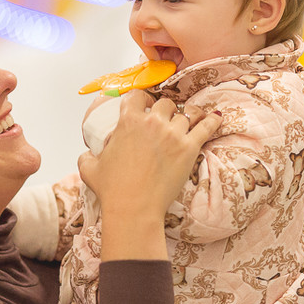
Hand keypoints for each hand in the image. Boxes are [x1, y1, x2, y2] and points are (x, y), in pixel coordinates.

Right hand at [78, 91, 218, 260]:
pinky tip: (216, 117)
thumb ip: (87, 155)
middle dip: (165, 109)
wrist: (134, 208)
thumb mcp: (89, 168)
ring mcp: (173, 134)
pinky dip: (212, 120)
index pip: (137, 96)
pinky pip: (206, 127)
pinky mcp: (189, 148)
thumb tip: (87, 154)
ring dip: (186, 117)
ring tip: (188, 121)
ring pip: (186, 113)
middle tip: (165, 118)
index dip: (142, 99)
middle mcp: (152, 123)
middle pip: (165, 102)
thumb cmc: (113, 190)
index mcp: (128, 121)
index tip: (145, 104)